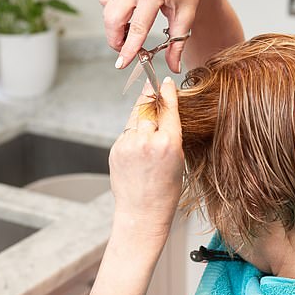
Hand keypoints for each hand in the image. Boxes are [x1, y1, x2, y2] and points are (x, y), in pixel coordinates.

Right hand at [99, 0, 212, 72]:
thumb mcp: (185, 19)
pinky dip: (111, 9)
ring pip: (107, 10)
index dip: (128, 49)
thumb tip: (173, 67)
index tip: (122, 63)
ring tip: (130, 31)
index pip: (136, 28)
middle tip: (125, 49)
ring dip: (114, 26)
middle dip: (116, 40)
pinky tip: (126, 12)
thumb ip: (177, 45)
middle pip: (113, 20)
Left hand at [109, 77, 183, 241]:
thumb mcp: (178, 159)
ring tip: (148, 135)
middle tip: (154, 95)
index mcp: (168, 143)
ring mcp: (128, 145)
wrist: (142, 213)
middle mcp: (146, 141)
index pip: (168, 108)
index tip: (165, 81)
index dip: (167, 92)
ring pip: (134, 118)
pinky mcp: (116, 149)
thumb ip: (170, 134)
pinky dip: (133, 134)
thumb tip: (162, 112)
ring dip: (141, 117)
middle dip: (151, 101)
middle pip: (148, 107)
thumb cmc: (165, 191)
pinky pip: (126, 132)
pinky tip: (139, 151)